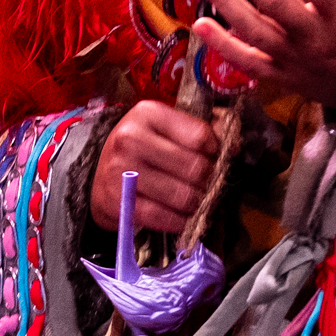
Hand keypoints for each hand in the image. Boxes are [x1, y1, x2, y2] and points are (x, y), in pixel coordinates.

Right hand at [92, 101, 218, 231]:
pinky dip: (180, 221)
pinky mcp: (118, 201)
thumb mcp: (165, 127)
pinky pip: (164, 218)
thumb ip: (200, 129)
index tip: (213, 156)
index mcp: (148, 113)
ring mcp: (123, 171)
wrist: (101, 174)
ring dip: (197, 203)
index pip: (200, 135)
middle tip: (207, 184)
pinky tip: (182, 217)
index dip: (215, 150)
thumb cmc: (143, 148)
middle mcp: (131, 138)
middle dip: (208, 180)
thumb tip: (233, 144)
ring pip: (183, 196)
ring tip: (196, 200)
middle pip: (195, 167)